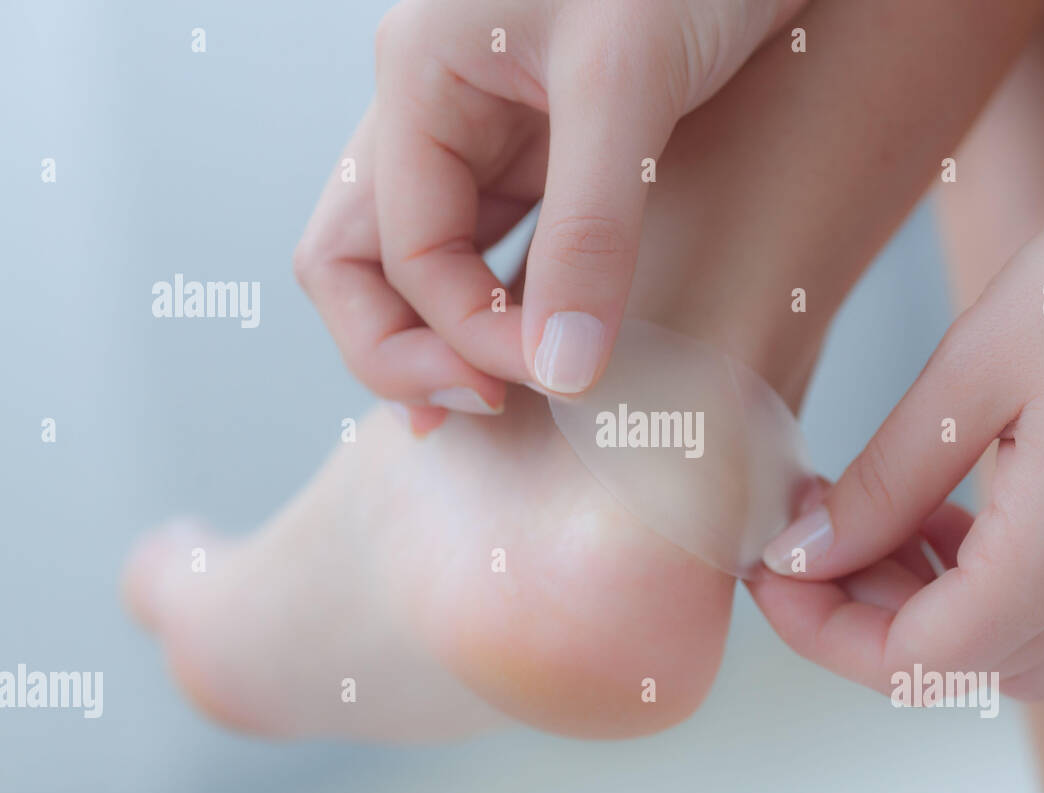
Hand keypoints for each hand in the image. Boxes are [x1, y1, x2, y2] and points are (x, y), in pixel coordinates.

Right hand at [294, 0, 804, 430]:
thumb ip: (589, 229)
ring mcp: (486, 134)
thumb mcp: (629, 83)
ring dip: (449, 336)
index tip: (552, 376)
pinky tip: (545, 353)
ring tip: (498, 402)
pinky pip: (494, 250)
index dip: (462, 334)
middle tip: (482, 409)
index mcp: (420, 80)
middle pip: (361, 261)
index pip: (398, 253)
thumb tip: (562, 371)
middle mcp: (435, 111)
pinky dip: (506, 309)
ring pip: (422, 263)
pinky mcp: (546, 153)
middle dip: (404, 347)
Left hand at [751, 117, 1043, 699]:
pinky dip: (988, 586)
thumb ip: (884, 483)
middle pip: (960, 671)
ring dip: (926, 608)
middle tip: (813, 535)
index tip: (768, 569)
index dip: (820, 629)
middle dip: (864, 618)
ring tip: (879, 519)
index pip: (913, 665)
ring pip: (1011, 651)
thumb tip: (803, 554)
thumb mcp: (974, 372)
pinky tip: (954, 512)